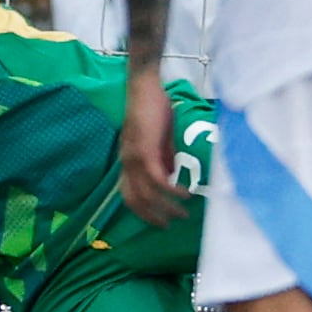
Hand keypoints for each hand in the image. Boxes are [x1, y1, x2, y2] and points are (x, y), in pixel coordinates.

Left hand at [117, 72, 183, 226]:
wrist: (145, 86)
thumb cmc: (153, 109)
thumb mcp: (159, 139)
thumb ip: (164, 157)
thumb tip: (172, 173)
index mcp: (128, 161)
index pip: (128, 195)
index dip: (142, 211)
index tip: (158, 220)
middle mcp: (126, 164)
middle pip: (134, 201)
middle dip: (152, 217)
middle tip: (169, 225)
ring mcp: (134, 159)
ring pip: (147, 195)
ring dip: (166, 208)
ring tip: (183, 215)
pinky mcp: (145, 152)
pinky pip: (158, 180)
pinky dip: (172, 191)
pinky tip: (185, 194)